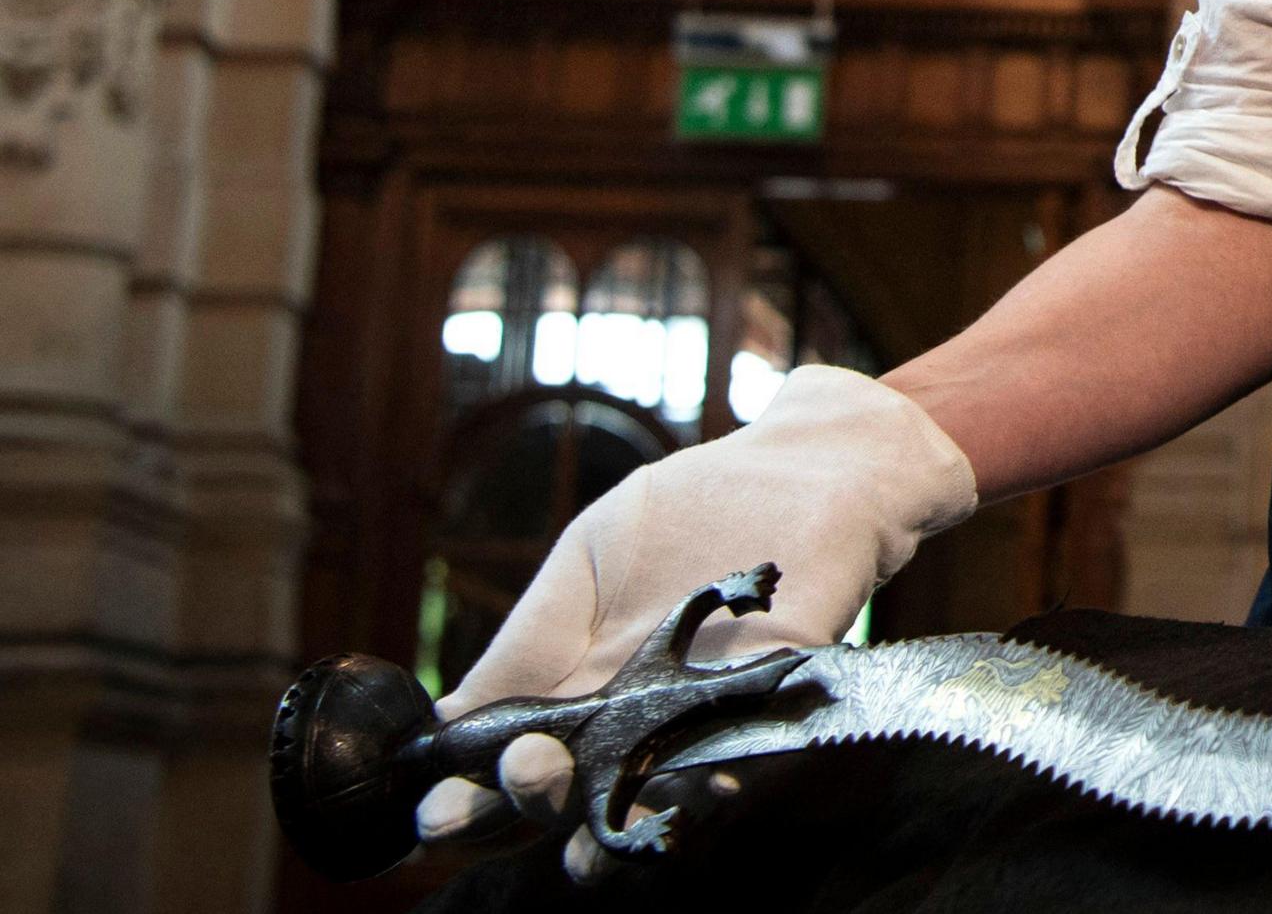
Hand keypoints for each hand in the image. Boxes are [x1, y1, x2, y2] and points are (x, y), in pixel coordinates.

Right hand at [414, 367, 977, 880]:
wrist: (803, 468)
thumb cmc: (692, 509)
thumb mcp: (589, 558)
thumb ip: (530, 639)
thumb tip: (448, 722)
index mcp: (576, 690)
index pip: (512, 761)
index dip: (469, 798)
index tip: (434, 811)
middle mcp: (633, 720)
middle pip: (571, 794)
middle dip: (530, 807)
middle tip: (521, 775)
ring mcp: (702, 718)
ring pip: (650, 797)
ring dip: (614, 825)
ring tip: (583, 838)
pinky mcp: (775, 705)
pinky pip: (743, 761)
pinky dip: (718, 783)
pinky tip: (694, 794)